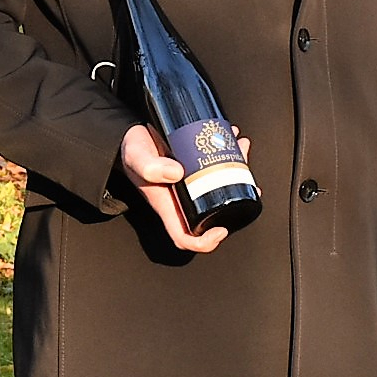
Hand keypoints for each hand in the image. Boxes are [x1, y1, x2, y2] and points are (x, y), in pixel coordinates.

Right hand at [118, 122, 240, 252]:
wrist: (129, 134)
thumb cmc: (130, 151)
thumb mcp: (136, 157)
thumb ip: (149, 167)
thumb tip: (176, 174)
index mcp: (169, 206)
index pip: (186, 236)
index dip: (205, 242)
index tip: (221, 230)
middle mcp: (183, 198)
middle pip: (215, 209)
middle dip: (236, 193)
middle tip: (247, 175)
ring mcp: (192, 182)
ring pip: (222, 183)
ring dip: (238, 165)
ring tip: (241, 146)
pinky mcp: (197, 165)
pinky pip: (218, 165)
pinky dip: (230, 151)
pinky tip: (232, 135)